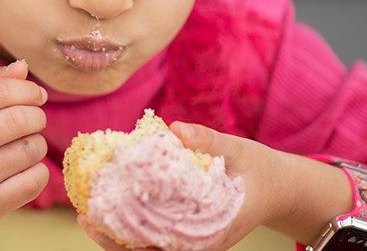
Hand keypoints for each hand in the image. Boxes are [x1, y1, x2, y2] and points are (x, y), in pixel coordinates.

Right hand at [0, 60, 49, 233]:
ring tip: (24, 147)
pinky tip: (24, 170)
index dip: (27, 90)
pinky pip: (34, 181)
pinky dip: (38, 171)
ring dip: (37, 144)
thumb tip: (23, 67)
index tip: (36, 95)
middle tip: (33, 121)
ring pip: (31, 150)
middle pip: (19, 119)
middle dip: (37, 116)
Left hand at [77, 121, 289, 250]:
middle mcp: (201, 241)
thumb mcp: (241, 151)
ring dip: (117, 235)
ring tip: (87, 216)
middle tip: (85, 219)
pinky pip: (154, 235)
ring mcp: (194, 240)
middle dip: (115, 241)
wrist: (280, 188)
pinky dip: (130, 225)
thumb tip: (175, 128)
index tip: (103, 227)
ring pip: (149, 247)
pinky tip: (108, 208)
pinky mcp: (188, 232)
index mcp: (214, 230)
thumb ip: (209, 140)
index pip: (167, 246)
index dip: (132, 242)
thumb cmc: (261, 171)